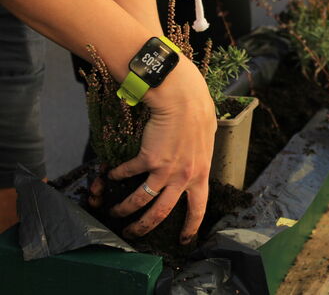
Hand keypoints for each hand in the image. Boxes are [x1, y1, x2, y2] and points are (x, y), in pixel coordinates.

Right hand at [91, 58, 215, 243]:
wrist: (183, 99)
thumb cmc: (198, 114)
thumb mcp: (206, 142)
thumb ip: (200, 158)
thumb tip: (196, 162)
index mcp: (201, 174)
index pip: (198, 208)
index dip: (190, 226)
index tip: (184, 240)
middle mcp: (184, 177)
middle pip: (162, 213)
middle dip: (145, 227)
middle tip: (133, 235)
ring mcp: (165, 170)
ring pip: (141, 200)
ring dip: (124, 209)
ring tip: (114, 213)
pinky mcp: (148, 158)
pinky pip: (128, 173)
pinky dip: (118, 175)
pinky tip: (111, 175)